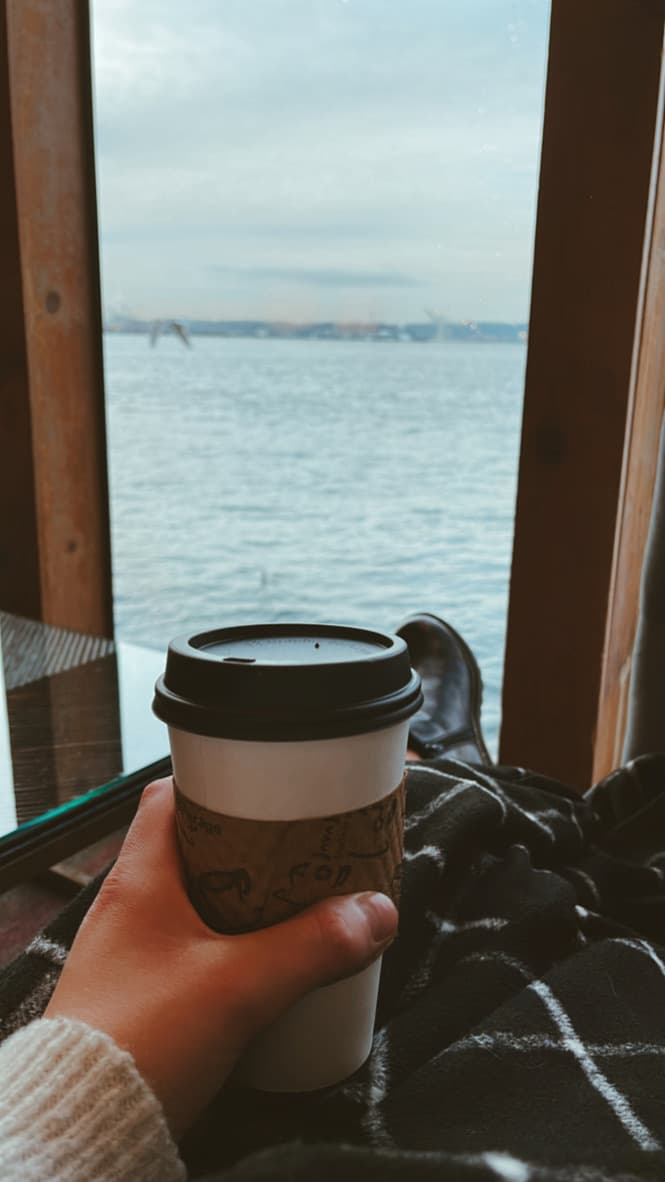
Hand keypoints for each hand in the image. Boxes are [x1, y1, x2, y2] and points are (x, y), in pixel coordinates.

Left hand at [44, 778, 397, 1137]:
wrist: (84, 1122)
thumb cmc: (140, 1039)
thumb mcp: (238, 985)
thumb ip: (311, 945)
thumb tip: (374, 912)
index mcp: (140, 878)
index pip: (170, 795)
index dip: (219, 783)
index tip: (269, 787)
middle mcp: (129, 907)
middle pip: (195, 850)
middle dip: (251, 849)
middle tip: (300, 851)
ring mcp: (131, 952)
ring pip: (197, 903)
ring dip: (245, 904)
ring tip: (295, 908)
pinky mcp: (141, 996)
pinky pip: (193, 951)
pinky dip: (231, 949)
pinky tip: (264, 969)